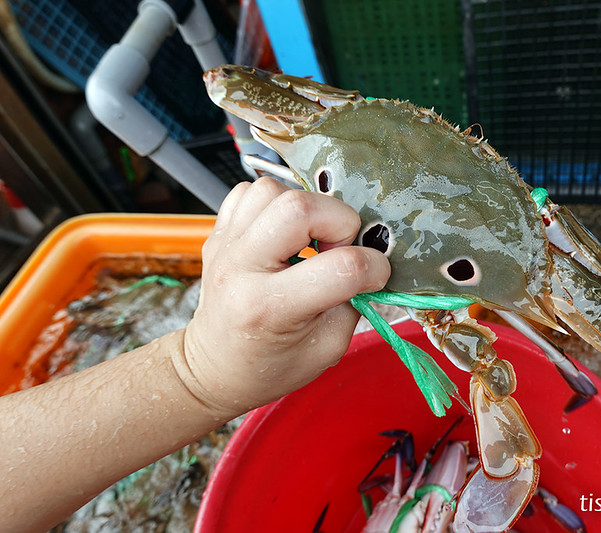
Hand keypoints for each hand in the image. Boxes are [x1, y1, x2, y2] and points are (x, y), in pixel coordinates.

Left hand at [180, 177, 390, 417]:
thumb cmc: (270, 366)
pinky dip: (275, 204)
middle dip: (340, 222)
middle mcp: (241, 268)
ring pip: (273, 191)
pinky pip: (249, 192)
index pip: (341, 268)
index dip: (373, 266)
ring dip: (305, 208)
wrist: (214, 367)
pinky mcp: (219, 233)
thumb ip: (354, 302)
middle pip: (300, 208)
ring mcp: (225, 245)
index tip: (376, 275)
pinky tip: (284, 232)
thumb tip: (372, 262)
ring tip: (311, 238)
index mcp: (270, 307)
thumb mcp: (327, 348)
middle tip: (340, 249)